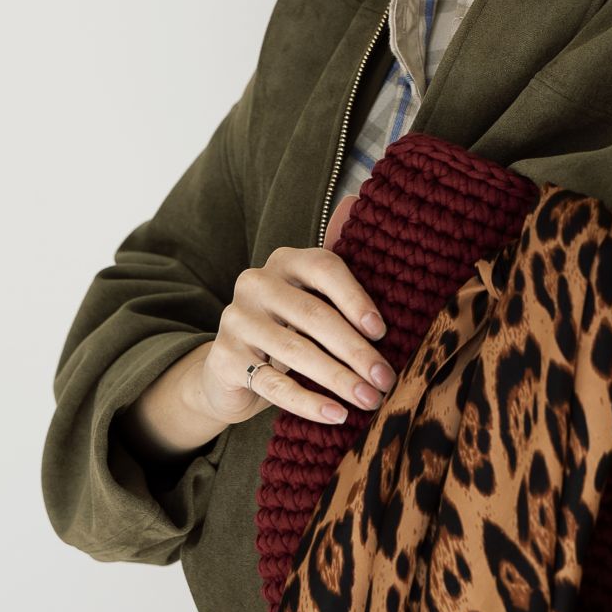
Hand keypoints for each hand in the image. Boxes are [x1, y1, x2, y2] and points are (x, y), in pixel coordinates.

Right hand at [195, 196, 393, 425]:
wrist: (232, 371)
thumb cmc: (289, 331)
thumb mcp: (314, 299)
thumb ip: (338, 267)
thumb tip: (361, 196)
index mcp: (285, 261)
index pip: (325, 269)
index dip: (357, 299)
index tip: (384, 332)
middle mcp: (256, 283)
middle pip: (315, 316)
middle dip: (356, 351)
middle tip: (386, 379)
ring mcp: (236, 320)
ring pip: (296, 352)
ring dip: (339, 380)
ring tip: (370, 401)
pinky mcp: (225, 358)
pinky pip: (274, 384)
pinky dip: (309, 403)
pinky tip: (337, 415)